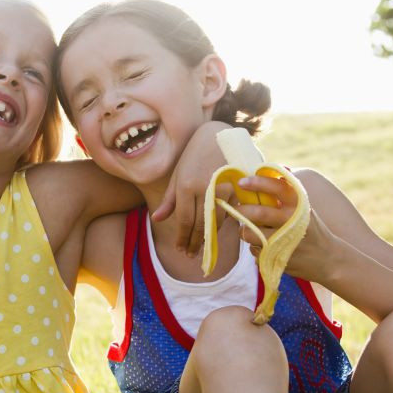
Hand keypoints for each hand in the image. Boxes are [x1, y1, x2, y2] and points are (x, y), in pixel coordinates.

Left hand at [152, 121, 233, 255]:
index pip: (183, 220)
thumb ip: (169, 200)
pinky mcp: (235, 188)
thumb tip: (156, 219)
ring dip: (208, 238)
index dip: (182, 238)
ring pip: (215, 221)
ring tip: (201, 248)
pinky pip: (228, 212)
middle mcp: (203, 189)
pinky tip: (214, 232)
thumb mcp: (178, 176)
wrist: (218, 137)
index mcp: (185, 186)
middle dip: (194, 243)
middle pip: (199, 225)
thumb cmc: (193, 156)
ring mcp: (221, 188)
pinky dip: (220, 225)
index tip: (180, 250)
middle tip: (190, 255)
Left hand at [235, 175, 337, 281]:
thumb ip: (286, 189)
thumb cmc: (308, 226)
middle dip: (242, 210)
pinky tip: (263, 244)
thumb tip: (269, 168)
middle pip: (259, 213)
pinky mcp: (276, 258)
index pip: (277, 188)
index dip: (257, 182)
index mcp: (299, 204)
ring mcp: (284, 241)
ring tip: (250, 228)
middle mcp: (292, 221)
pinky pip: (253, 249)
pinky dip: (254, 246)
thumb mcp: (303, 205)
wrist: (326, 257)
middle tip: (237, 209)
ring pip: (251, 233)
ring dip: (245, 230)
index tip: (241, 182)